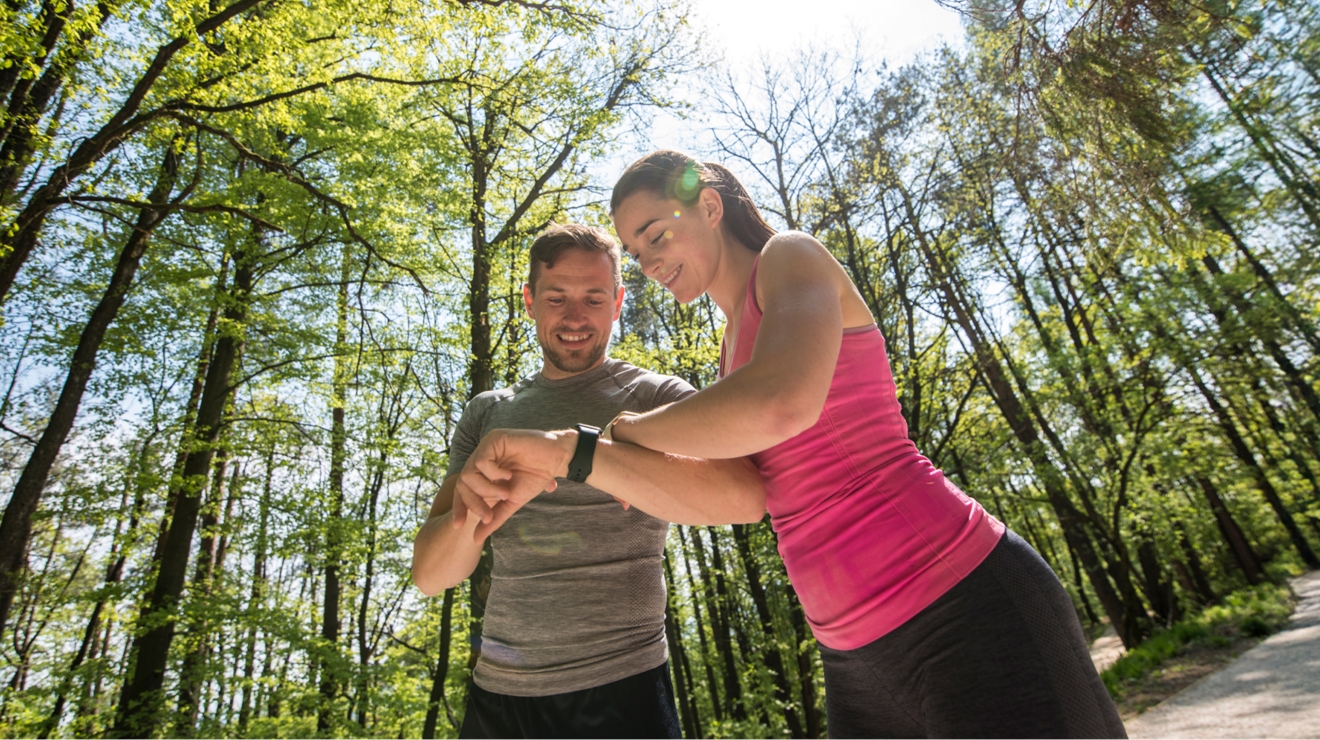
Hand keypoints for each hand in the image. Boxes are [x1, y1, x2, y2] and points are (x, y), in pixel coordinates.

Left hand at [452, 428, 574, 540]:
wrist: (556, 459)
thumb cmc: (536, 477)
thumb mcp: (511, 502)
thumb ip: (494, 517)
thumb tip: (475, 539)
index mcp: (483, 471)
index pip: (462, 488)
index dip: (459, 506)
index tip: (458, 526)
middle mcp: (481, 457)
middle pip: (462, 483)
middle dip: (473, 503)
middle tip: (488, 516)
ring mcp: (486, 447)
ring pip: (468, 474)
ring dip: (486, 490)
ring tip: (505, 493)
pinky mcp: (494, 439)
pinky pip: (482, 462)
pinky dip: (494, 475)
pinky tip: (508, 476)